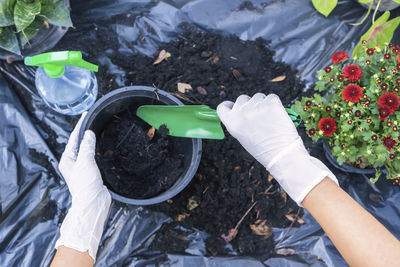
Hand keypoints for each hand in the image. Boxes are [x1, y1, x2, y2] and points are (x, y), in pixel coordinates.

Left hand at [56, 112, 110, 260]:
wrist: (93, 203)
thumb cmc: (85, 184)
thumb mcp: (85, 161)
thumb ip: (87, 146)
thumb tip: (88, 133)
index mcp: (67, 159)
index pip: (74, 138)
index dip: (80, 126)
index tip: (86, 115)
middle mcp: (73, 163)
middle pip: (79, 144)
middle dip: (85, 132)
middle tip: (93, 120)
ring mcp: (82, 168)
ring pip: (87, 150)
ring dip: (91, 142)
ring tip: (98, 130)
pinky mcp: (91, 173)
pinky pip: (93, 157)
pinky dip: (97, 150)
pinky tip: (103, 148)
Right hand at [217, 93, 337, 204]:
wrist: (282, 154)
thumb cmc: (263, 149)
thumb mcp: (243, 137)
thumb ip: (240, 121)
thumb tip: (244, 109)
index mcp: (232, 123)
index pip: (222, 107)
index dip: (229, 104)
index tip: (233, 105)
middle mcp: (241, 113)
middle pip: (242, 98)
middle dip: (250, 104)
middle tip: (259, 117)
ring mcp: (256, 107)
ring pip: (258, 97)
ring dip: (263, 104)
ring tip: (270, 120)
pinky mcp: (271, 103)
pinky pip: (272, 97)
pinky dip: (275, 104)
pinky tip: (277, 117)